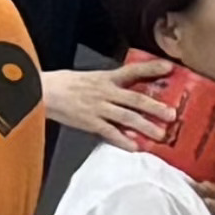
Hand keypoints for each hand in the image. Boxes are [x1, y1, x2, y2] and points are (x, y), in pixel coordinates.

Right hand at [45, 61, 175, 146]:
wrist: (42, 92)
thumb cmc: (63, 84)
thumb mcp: (88, 77)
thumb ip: (106, 83)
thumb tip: (123, 88)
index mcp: (105, 78)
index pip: (133, 70)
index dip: (151, 68)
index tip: (169, 67)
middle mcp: (105, 92)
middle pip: (136, 99)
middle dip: (156, 107)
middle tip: (172, 115)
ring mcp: (98, 108)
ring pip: (127, 117)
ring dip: (145, 126)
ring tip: (160, 135)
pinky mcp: (89, 122)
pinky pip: (110, 132)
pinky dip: (123, 141)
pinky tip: (135, 147)